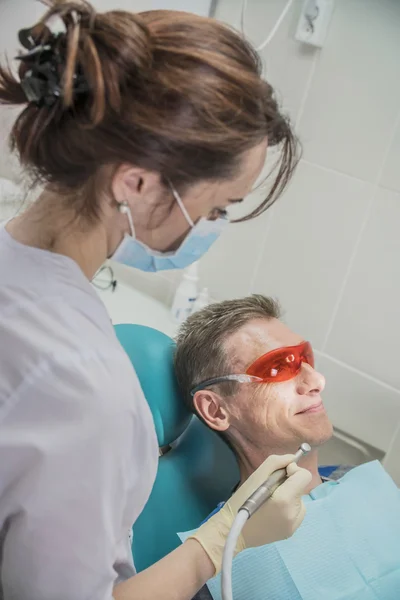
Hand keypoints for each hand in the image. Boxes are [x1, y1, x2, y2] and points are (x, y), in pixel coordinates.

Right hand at [189, 454, 310, 573]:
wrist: (233, 530)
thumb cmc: (241, 500)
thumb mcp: (256, 476)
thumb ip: (276, 462)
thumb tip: (293, 459)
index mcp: (284, 499)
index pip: (304, 476)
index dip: (294, 470)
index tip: (280, 474)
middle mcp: (293, 514)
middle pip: (301, 487)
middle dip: (288, 484)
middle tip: (269, 489)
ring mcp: (294, 525)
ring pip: (299, 500)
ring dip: (289, 496)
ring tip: (270, 502)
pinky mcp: (291, 532)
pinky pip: (296, 512)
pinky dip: (288, 508)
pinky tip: (272, 512)